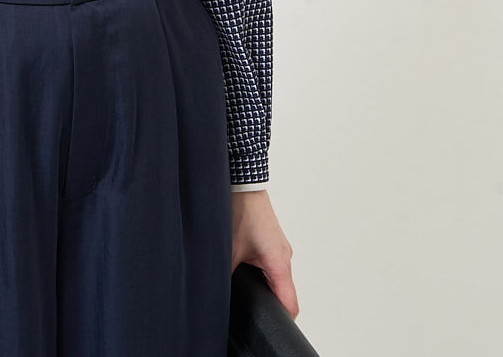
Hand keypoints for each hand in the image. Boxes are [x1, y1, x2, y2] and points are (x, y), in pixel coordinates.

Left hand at [231, 189, 298, 317]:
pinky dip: (258, 269)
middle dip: (265, 302)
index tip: (266, 327)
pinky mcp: (270, 238)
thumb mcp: (227, 249)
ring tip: (241, 284)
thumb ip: (225, 275)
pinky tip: (240, 265)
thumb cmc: (238, 207)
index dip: (278, 320)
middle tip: (246, 307)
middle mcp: (283, 255)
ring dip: (260, 283)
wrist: (241, 177)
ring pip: (274, 277)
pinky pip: (269, 262)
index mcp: (279, 262)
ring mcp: (278, 246)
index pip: (289, 304)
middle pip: (282, 292)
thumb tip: (215, 292)